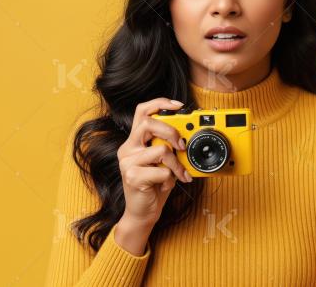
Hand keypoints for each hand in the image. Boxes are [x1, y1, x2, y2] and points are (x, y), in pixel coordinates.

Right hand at [116, 98, 192, 228]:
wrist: (143, 212)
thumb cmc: (155, 185)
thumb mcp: (164, 161)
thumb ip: (169, 146)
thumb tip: (187, 135)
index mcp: (134, 141)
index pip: (142, 111)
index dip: (160, 103)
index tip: (179, 106)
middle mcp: (127, 149)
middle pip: (148, 123)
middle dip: (171, 131)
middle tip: (182, 145)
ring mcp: (128, 163)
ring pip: (160, 149)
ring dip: (176, 163)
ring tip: (178, 174)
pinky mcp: (132, 177)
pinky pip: (161, 170)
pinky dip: (170, 178)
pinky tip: (166, 185)